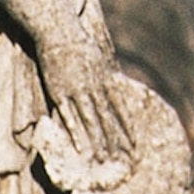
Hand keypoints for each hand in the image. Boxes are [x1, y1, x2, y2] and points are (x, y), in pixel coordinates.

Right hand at [34, 25, 133, 170]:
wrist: (58, 32)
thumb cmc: (79, 44)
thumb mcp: (100, 59)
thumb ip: (108, 76)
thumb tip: (119, 87)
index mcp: (105, 80)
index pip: (120, 109)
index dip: (127, 128)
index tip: (134, 145)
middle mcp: (93, 88)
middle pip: (107, 120)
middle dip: (115, 141)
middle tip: (123, 161)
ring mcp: (76, 91)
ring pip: (89, 122)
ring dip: (97, 142)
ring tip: (104, 160)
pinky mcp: (59, 93)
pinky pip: (67, 117)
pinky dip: (74, 133)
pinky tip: (80, 148)